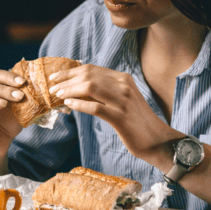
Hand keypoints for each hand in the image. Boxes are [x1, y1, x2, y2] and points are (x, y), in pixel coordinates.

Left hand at [47, 64, 179, 160]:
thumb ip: (102, 91)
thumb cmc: (136, 121)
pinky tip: (69, 105)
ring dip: (69, 90)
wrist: (158, 140)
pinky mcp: (121, 117)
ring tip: (58, 96)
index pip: (91, 69)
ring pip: (89, 87)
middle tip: (52, 88)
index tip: (56, 77)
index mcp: (123, 79)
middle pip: (88, 76)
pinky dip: (79, 105)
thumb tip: (75, 88)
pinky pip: (95, 107)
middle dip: (66, 80)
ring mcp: (123, 101)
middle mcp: (124, 86)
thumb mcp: (120, 100)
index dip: (70, 71)